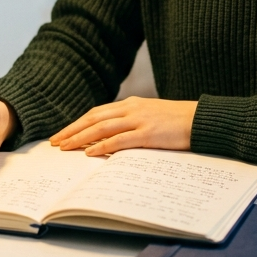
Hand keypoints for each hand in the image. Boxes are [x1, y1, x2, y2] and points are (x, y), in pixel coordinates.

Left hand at [50, 97, 196, 156]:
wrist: (201, 120)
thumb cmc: (177, 121)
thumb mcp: (151, 116)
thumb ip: (132, 122)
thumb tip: (111, 137)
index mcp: (131, 103)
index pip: (96, 112)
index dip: (77, 123)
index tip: (63, 133)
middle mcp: (131, 109)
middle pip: (93, 118)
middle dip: (72, 130)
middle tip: (55, 142)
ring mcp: (139, 120)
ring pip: (102, 127)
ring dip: (80, 138)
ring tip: (65, 147)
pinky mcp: (148, 133)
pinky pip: (120, 140)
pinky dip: (102, 146)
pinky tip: (90, 153)